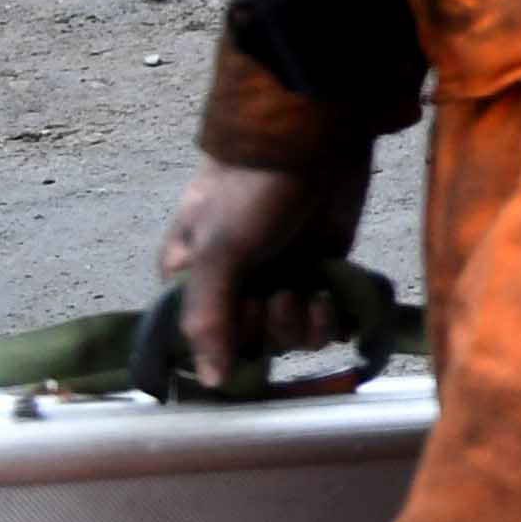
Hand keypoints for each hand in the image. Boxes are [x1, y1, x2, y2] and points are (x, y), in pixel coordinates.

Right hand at [161, 150, 369, 377]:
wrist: (312, 141)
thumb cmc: (252, 190)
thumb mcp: (218, 253)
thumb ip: (208, 319)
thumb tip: (209, 380)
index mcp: (191, 282)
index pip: (201, 343)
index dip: (227, 340)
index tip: (243, 309)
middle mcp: (234, 288)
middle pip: (250, 347)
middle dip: (269, 329)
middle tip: (277, 292)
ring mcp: (279, 280)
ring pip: (288, 339)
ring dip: (299, 325)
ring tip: (305, 290)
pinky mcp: (321, 274)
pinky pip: (323, 323)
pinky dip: (329, 318)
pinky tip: (329, 294)